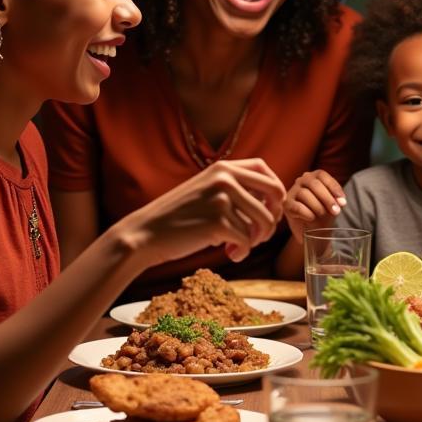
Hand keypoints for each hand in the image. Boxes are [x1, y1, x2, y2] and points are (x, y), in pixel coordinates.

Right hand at [119, 159, 285, 265]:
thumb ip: (236, 189)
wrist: (145, 234)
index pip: (265, 170)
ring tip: (239, 246)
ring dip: (256, 240)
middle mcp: (225, 178)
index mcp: (223, 167)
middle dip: (273, 217)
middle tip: (259, 234)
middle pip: (275, 195)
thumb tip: (274, 202)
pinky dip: (242, 252)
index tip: (270, 208)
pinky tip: (230, 254)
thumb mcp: (207, 190)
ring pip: (264, 221)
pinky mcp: (218, 222)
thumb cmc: (179, 216)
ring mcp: (222, 199)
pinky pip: (247, 241)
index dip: (275, 190)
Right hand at [283, 169, 345, 243]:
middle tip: (336, 211)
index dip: (333, 188)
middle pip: (314, 184)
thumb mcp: (333, 204)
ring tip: (323, 215)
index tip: (343, 202)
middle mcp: (301, 181)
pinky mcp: (287, 205)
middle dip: (327, 198)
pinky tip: (312, 218)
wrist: (312, 231)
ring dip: (317, 206)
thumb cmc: (323, 213)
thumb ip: (336, 199)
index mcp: (314, 177)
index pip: (322, 175)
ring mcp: (292, 192)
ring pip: (304, 194)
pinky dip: (306, 213)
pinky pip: (296, 206)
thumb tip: (340, 202)